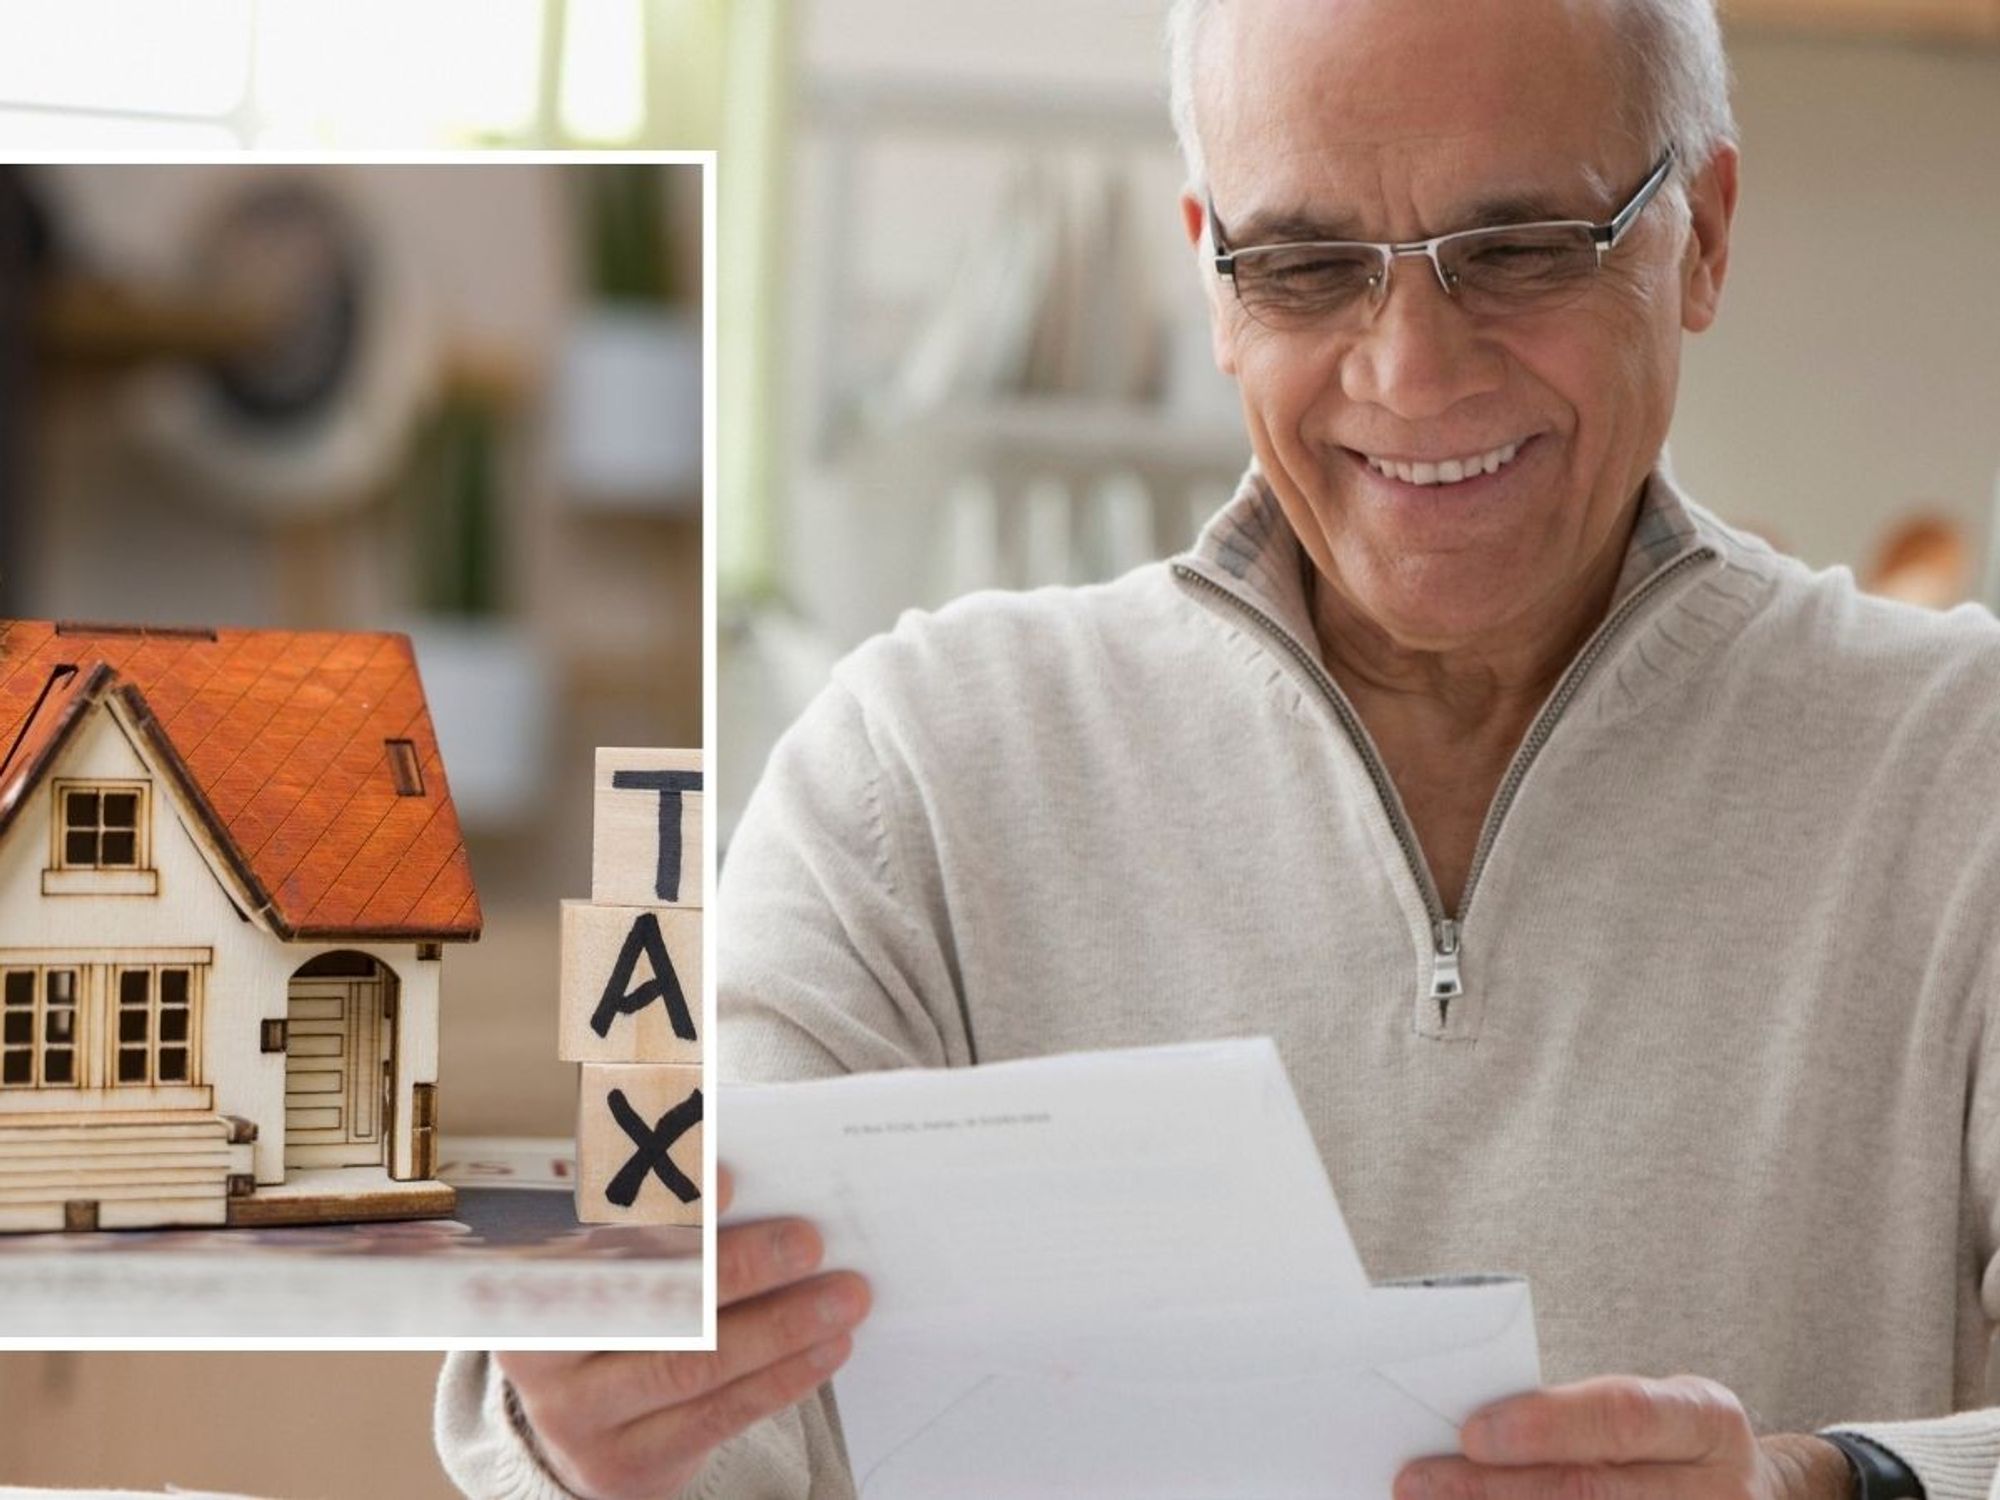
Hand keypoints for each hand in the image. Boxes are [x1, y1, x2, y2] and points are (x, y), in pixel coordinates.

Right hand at [496, 1166, 869, 1499]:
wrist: (593, 1425)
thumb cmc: (623, 1306)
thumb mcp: (618, 1257)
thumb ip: (663, 1216)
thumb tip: (744, 1172)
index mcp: (527, 1276)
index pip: (597, 1232)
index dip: (662, 1205)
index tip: (728, 1179)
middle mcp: (538, 1351)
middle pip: (653, 1301)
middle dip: (741, 1268)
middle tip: (809, 1240)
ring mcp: (577, 1416)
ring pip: (693, 1365)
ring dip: (781, 1327)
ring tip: (843, 1297)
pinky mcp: (624, 1464)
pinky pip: (716, 1415)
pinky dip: (781, 1378)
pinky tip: (827, 1348)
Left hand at [1394, 1374, 1851, 1499]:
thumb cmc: (1667, 1444)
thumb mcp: (1651, 1410)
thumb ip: (1577, 1416)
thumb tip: (1469, 1430)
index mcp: (1708, 1421)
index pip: (1624, 1416)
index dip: (1547, 1426)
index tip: (1471, 1432)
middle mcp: (1719, 1491)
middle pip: (1594, 1492)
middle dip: (1496, 1490)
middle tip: (1420, 1482)